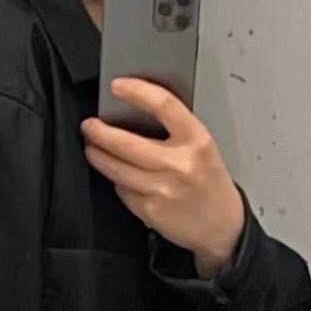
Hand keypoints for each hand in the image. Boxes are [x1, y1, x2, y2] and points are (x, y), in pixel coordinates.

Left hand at [81, 79, 244, 277]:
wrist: (221, 225)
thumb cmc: (209, 183)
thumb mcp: (202, 148)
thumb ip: (175, 131)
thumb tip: (134, 115)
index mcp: (197, 140)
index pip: (164, 105)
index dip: (137, 91)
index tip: (118, 85)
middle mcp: (179, 164)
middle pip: (127, 143)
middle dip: (100, 133)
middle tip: (89, 126)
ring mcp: (163, 189)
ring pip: (117, 169)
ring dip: (98, 157)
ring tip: (92, 148)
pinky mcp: (150, 210)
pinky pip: (122, 191)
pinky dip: (116, 181)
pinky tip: (117, 175)